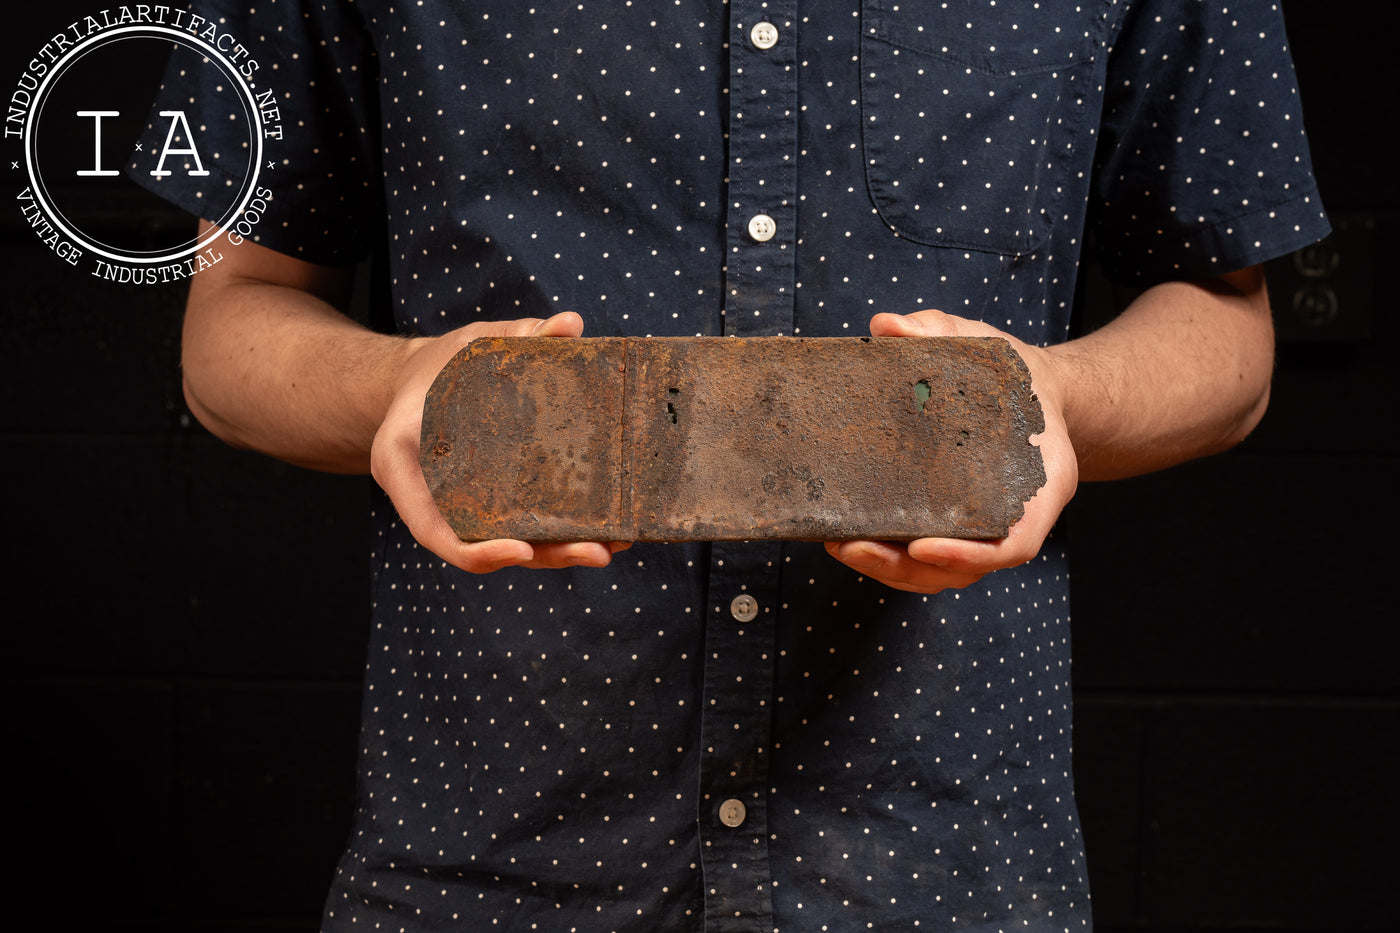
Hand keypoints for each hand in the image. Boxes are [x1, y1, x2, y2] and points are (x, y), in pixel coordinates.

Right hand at [369, 311, 629, 572]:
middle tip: (598, 552)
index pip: (433, 528)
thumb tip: (570, 324)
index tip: (523, 549)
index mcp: (403, 465)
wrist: (422, 382)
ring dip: (562, 553)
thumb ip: (517, 333)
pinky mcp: (494, 504)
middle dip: (544, 557)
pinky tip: (607, 527)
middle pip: (485, 547)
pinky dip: (561, 533)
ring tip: (613, 545)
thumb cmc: (440, 364)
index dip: (477, 549)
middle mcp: (431, 499)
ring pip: (511, 544)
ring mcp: (465, 507)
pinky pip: (523, 527)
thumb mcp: (468, 343)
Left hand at [824, 310, 1078, 593]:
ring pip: (941, 573)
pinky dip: (890, 556)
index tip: (922, 547)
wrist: (1031, 391)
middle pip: (966, 567)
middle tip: (854, 546)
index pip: (1017, 541)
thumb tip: (885, 325)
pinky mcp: (955, 525)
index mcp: (1043, 483)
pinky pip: (926, 559)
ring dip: (889, 569)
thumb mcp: (985, 344)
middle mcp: (1017, 516)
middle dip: (906, 566)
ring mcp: (985, 528)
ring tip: (840, 545)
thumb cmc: (1012, 374)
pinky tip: (847, 538)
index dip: (970, 554)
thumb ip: (938, 331)